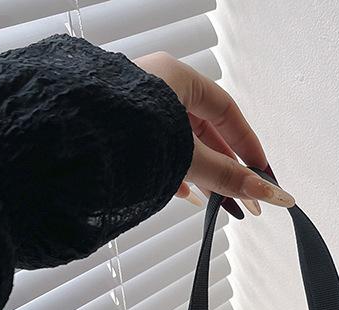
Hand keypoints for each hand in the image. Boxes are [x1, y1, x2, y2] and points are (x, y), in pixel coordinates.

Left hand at [135, 52, 294, 215]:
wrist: (67, 143)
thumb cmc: (125, 134)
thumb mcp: (189, 157)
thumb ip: (230, 177)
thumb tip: (270, 193)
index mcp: (177, 77)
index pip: (227, 112)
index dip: (248, 144)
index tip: (262, 172)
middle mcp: (156, 89)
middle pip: (205, 131)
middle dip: (227, 169)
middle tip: (244, 199)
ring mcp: (136, 111)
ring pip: (181, 144)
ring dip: (203, 175)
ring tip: (218, 203)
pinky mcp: (120, 134)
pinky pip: (156, 152)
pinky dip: (174, 174)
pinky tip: (184, 195)